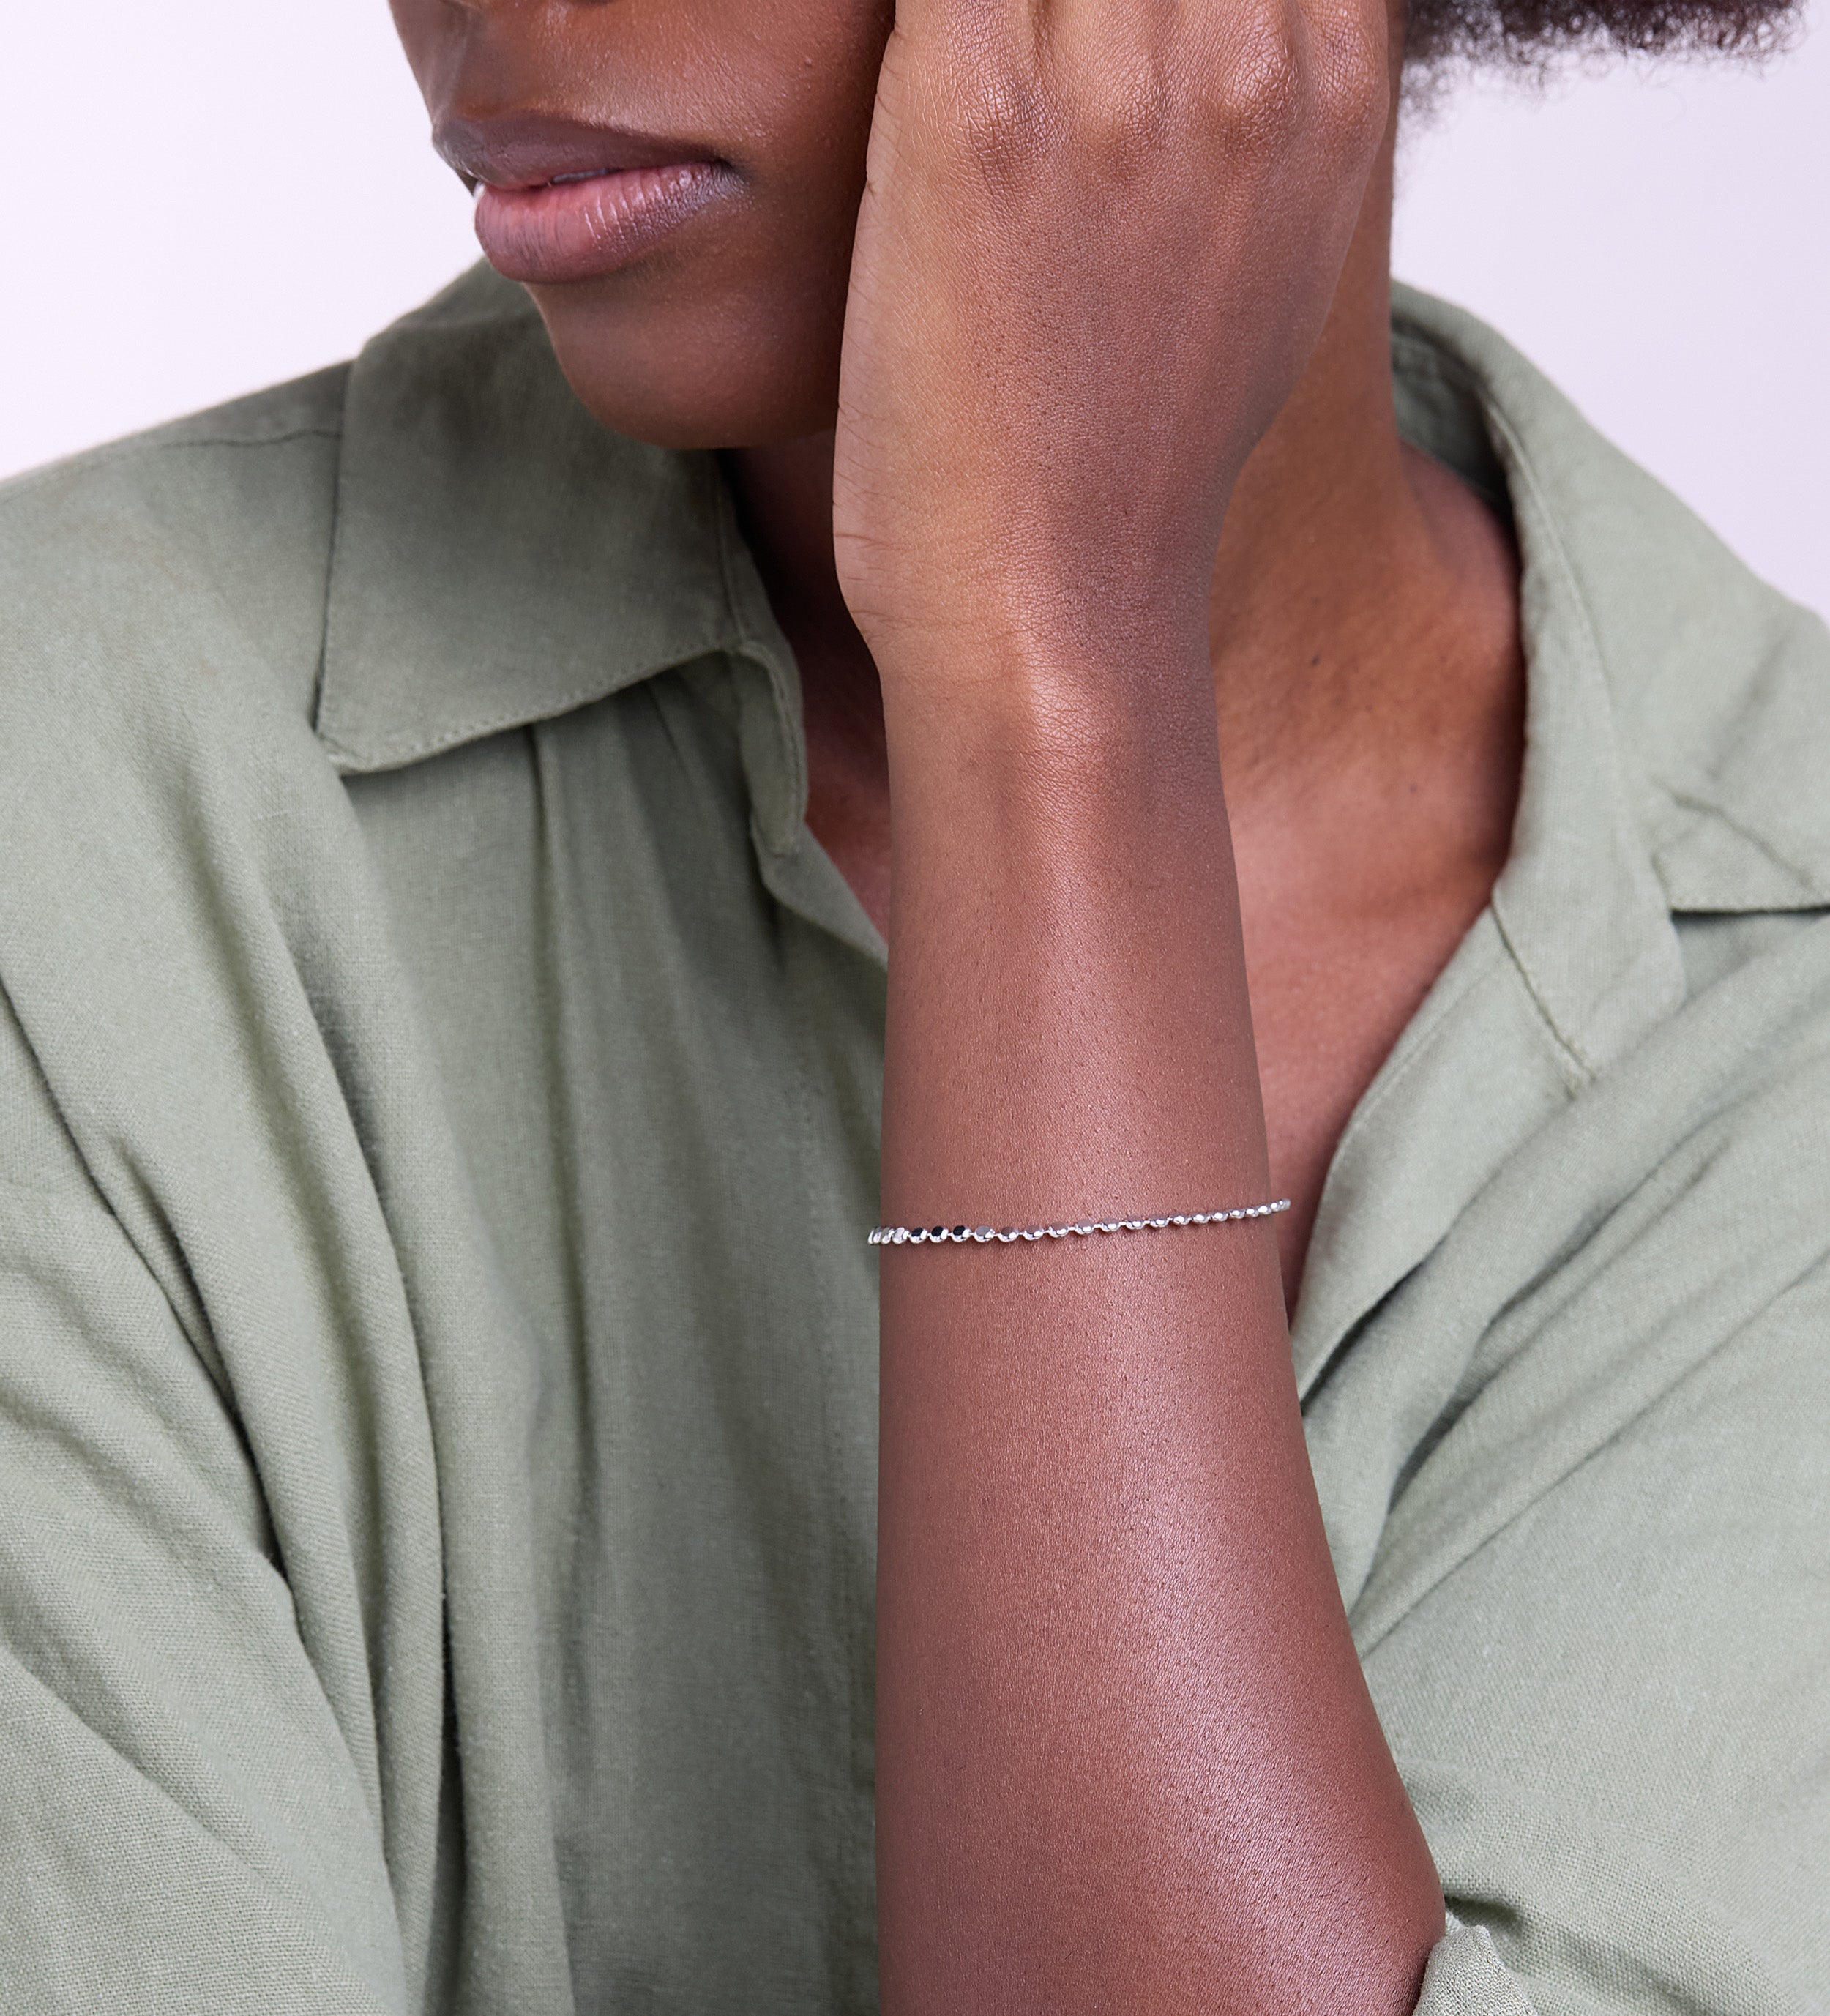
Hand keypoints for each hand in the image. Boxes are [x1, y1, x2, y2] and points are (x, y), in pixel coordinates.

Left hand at [833, 0, 1389, 687]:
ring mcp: (1114, 82)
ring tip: (948, 78)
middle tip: (997, 57)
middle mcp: (1243, 54)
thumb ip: (1253, 119)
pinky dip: (898, 13)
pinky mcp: (975, 115)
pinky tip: (904, 91)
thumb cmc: (1130, 464)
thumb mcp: (1267, 273)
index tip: (1070, 32)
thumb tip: (1219, 43)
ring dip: (977, 8)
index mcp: (1328, 81)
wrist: (1055, 604)